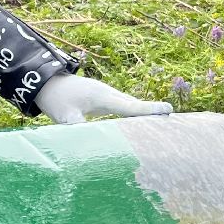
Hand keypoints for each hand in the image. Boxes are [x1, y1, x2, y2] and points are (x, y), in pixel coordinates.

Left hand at [35, 73, 173, 124]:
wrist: (46, 82)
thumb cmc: (56, 98)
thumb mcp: (64, 115)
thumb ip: (77, 126)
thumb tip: (89, 142)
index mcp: (103, 97)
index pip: (130, 107)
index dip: (149, 110)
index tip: (169, 110)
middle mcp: (110, 94)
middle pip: (137, 107)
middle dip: (155, 115)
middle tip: (177, 124)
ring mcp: (109, 96)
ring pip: (132, 107)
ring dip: (147, 116)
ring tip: (168, 127)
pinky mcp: (106, 100)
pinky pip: (126, 109)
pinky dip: (137, 115)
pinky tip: (145, 126)